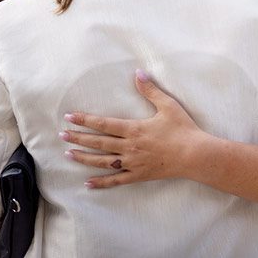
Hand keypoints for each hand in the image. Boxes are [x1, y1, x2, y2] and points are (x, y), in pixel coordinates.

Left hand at [61, 70, 204, 187]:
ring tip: (69, 155)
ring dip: (84, 158)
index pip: (103, 124)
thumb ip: (150, 90)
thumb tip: (138, 73)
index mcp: (133, 129)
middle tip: (62, 135)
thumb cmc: (183, 129)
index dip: (85, 120)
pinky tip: (88, 184)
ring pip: (102, 161)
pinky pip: (116, 180)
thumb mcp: (167, 105)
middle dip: (78, 138)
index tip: (70, 117)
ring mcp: (132, 163)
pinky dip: (101, 182)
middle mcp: (129, 147)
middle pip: (98, 143)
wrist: (195, 155)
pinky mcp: (138, 175)